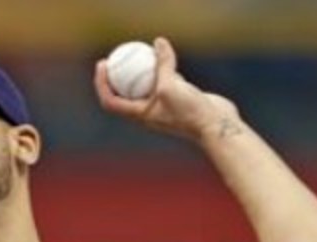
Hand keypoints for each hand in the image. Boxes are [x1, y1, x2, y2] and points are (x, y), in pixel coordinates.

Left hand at [94, 37, 240, 142]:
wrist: (215, 126)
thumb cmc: (189, 111)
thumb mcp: (171, 85)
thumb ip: (163, 64)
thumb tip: (158, 42)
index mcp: (139, 115)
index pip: (110, 101)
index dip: (101, 83)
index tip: (103, 64)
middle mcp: (147, 112)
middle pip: (123, 93)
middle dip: (115, 75)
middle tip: (114, 56)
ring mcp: (162, 106)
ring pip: (144, 86)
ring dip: (138, 70)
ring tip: (137, 51)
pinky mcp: (176, 99)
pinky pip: (163, 81)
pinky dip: (160, 69)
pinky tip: (163, 53)